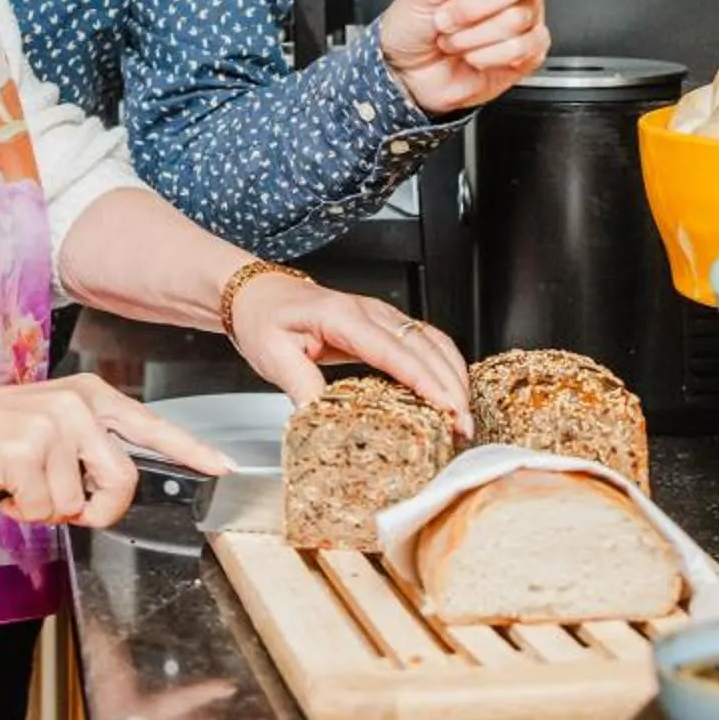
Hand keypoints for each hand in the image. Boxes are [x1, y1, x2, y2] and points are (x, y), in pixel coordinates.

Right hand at [0, 375, 230, 529]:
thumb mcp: (48, 423)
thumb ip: (88, 447)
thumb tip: (117, 486)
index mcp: (90, 396)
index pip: (152, 427)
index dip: (192, 451)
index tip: (224, 467)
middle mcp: (79, 405)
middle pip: (123, 482)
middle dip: (96, 509)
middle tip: (60, 502)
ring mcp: (53, 425)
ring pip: (77, 505)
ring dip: (45, 509)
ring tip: (18, 481)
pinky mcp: (26, 450)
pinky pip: (43, 510)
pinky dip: (20, 510)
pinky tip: (2, 484)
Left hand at [227, 272, 472, 435]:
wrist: (257, 294)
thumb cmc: (264, 318)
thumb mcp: (273, 355)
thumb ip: (301, 386)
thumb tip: (323, 418)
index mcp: (342, 316)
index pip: (394, 351)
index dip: (425, 380)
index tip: (446, 407)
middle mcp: (368, 311)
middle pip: (424, 346)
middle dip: (450, 386)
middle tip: (462, 425)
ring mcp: (380, 314)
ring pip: (432, 341)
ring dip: (453, 376)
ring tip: (462, 414)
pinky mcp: (383, 323)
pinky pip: (424, 341)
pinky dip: (444, 365)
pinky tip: (449, 389)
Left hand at [376, 0, 554, 115]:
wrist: (407, 71)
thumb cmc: (414, 23)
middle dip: (474, 5)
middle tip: (446, 15)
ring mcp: (524, 15)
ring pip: (519, 17)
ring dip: (473, 35)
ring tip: (453, 37)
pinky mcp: (528, 50)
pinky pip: (524, 48)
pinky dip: (487, 56)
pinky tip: (472, 54)